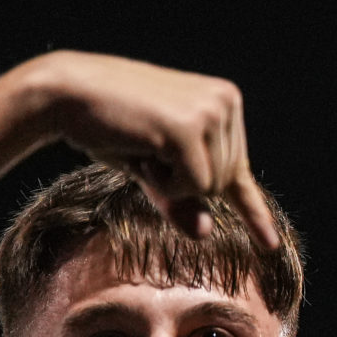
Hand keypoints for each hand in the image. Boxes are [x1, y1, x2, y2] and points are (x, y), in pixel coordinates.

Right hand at [22, 50, 281, 254]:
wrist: (66, 92)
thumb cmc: (109, 126)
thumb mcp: (152, 168)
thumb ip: (181, 199)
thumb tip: (205, 234)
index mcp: (224, 101)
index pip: (239, 170)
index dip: (253, 213)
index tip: (270, 244)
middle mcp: (226, 102)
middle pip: (222, 185)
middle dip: (181, 184)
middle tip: (147, 149)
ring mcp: (211, 112)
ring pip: (210, 189)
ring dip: (169, 181)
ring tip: (142, 144)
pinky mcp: (190, 128)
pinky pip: (192, 187)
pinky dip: (164, 183)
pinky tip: (143, 149)